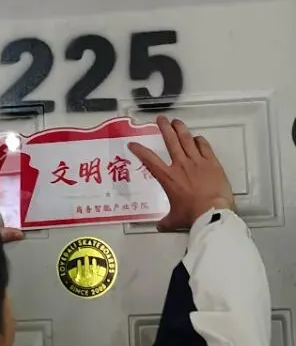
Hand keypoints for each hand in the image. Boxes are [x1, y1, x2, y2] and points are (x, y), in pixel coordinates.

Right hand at [128, 116, 234, 231]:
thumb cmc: (191, 215)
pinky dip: (199, 141)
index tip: (133, 144)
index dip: (139, 150)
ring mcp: (197, 161)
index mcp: (168, 177)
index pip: (149, 160)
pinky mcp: (212, 162)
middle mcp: (181, 165)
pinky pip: (204, 146)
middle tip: (160, 119)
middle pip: (171, 141)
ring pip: (187, 139)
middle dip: (164, 128)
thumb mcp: (173, 219)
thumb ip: (165, 220)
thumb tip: (160, 226)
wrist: (212, 211)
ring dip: (181, 129)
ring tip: (176, 121)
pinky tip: (197, 138)